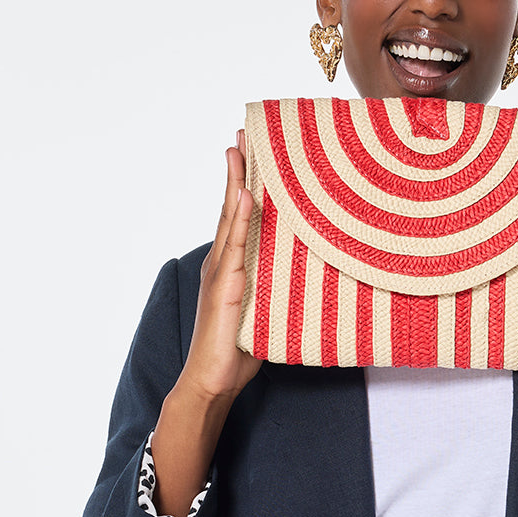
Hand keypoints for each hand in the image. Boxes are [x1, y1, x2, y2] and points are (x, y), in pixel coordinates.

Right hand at [178, 131, 261, 405]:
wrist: (213, 380)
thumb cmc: (238, 351)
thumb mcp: (264, 312)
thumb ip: (276, 290)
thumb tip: (305, 278)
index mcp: (232, 268)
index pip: (238, 219)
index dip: (243, 186)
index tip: (249, 155)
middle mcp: (222, 263)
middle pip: (230, 209)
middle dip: (236, 172)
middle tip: (241, 136)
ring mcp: (220, 272)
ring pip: (229, 219)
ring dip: (235, 183)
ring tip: (239, 150)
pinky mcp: (223, 287)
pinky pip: (235, 246)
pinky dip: (239, 219)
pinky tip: (244, 195)